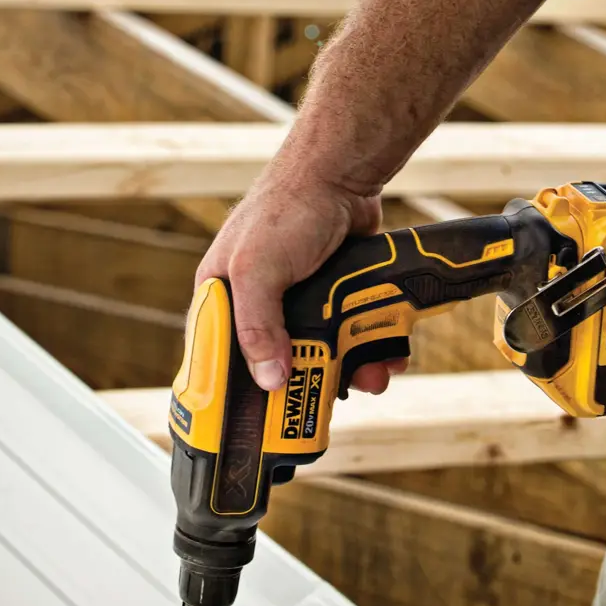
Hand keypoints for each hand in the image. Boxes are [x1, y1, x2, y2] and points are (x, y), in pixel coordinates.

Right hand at [194, 168, 407, 395]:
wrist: (342, 174)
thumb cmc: (287, 208)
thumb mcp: (258, 268)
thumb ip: (257, 326)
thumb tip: (269, 381)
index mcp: (223, 297)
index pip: (216, 359)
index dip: (232, 396)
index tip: (252, 430)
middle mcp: (260, 304)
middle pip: (278, 366)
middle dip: (309, 388)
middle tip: (329, 408)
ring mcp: (302, 302)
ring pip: (324, 355)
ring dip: (351, 371)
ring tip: (374, 376)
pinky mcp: (339, 297)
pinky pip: (355, 336)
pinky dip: (373, 348)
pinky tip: (389, 356)